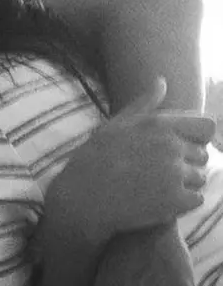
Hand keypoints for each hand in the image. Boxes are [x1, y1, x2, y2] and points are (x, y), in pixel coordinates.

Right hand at [46, 78, 214, 244]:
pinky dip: (182, 204)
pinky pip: (196, 200)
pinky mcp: (175, 201)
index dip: (196, 140)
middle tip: (159, 175)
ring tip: (158, 190)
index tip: (180, 150)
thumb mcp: (114, 125)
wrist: (80, 199)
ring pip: (200, 179)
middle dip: (187, 165)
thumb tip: (161, 81)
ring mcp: (175, 174)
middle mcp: (171, 146)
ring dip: (185, 186)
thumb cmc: (93, 161)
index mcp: (159, 125)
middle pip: (202, 156)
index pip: (206, 127)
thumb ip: (143, 104)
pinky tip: (160, 204)